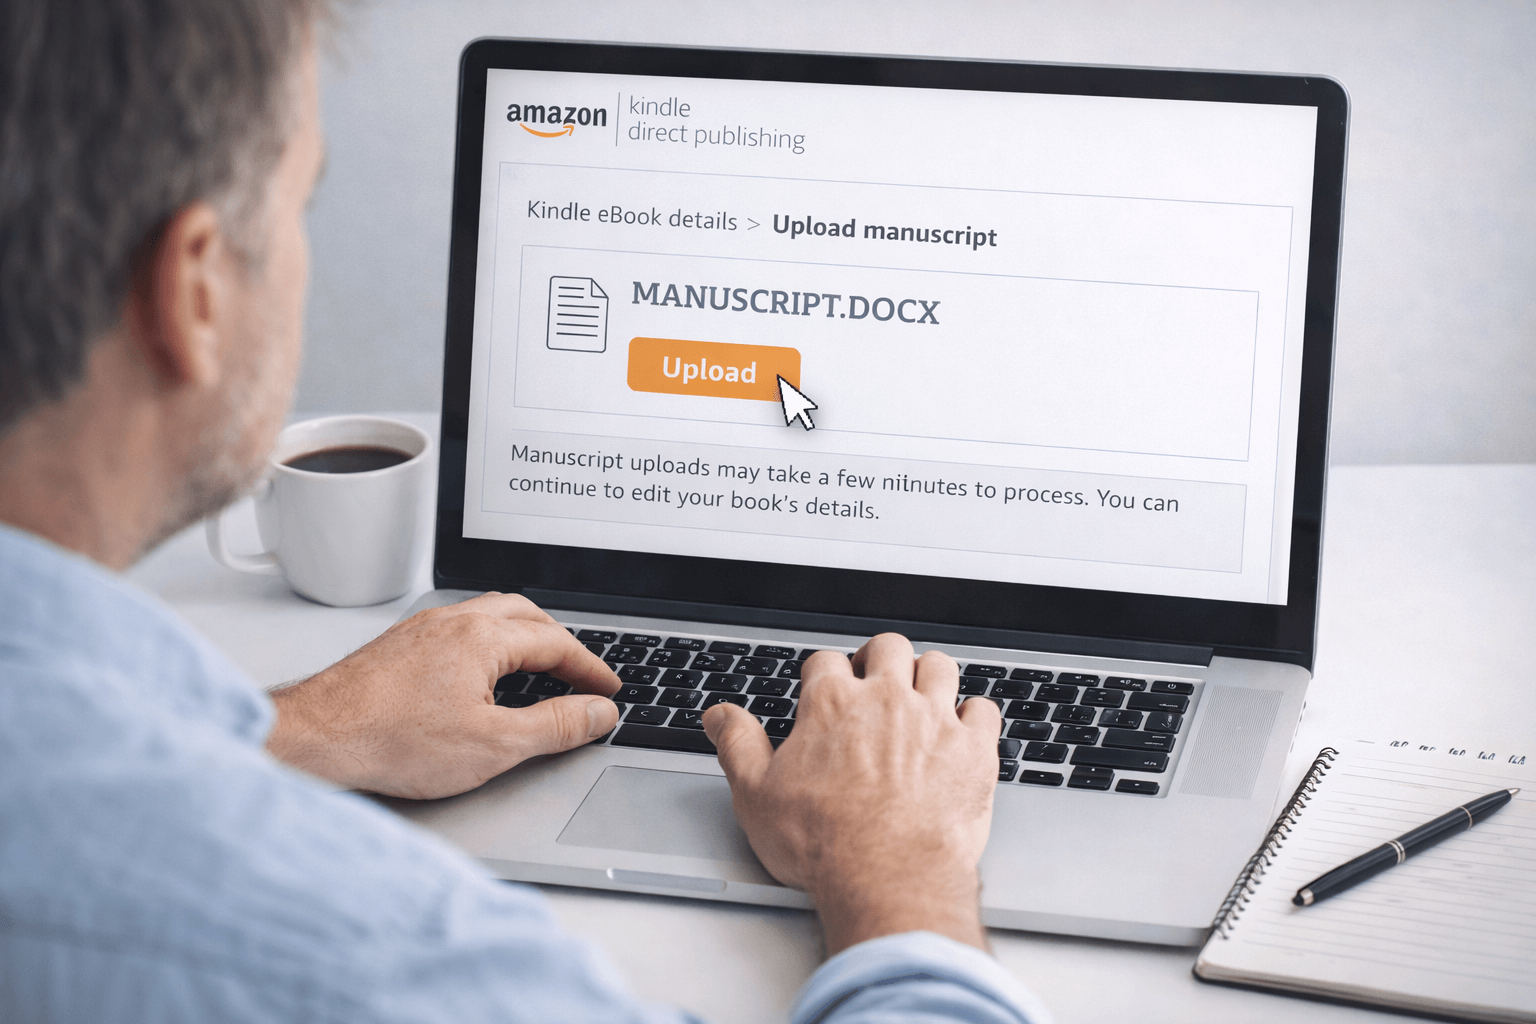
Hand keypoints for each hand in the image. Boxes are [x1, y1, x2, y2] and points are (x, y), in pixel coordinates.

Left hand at [265, 593, 619, 798]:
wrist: (313, 738)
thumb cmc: (389, 739)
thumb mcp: (492, 745)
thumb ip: (554, 726)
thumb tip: (597, 713)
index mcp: (483, 637)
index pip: (556, 642)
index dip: (590, 668)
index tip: (608, 689)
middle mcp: (452, 621)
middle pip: (525, 615)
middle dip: (560, 643)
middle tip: (580, 673)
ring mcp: (422, 630)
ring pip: (489, 617)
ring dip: (523, 638)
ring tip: (538, 669)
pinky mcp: (399, 647)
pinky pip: (459, 630)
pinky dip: (488, 644)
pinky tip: (480, 675)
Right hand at [702, 634, 1000, 954]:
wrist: (888, 878)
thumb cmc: (822, 843)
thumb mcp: (756, 794)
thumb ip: (738, 745)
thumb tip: (719, 715)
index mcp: (832, 704)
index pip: (826, 662)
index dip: (822, 675)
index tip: (822, 691)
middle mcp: (886, 700)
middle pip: (888, 647)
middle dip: (879, 658)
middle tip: (873, 678)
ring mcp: (935, 721)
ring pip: (938, 666)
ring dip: (928, 675)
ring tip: (919, 693)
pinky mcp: (973, 750)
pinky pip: (983, 708)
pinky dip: (973, 714)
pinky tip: (962, 728)